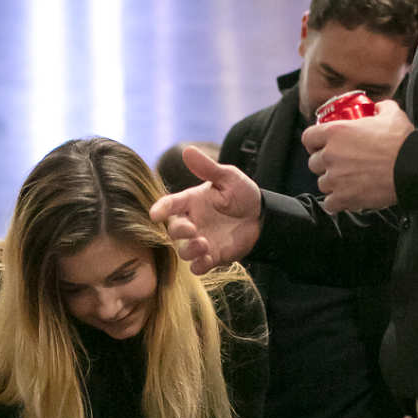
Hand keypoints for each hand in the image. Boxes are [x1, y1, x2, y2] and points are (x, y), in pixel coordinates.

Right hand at [149, 151, 262, 273]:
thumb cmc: (243, 193)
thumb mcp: (228, 177)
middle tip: (192, 230)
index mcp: (192, 202)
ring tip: (204, 244)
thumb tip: (187, 150)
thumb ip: (208, 168)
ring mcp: (201, 240)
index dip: (161, 208)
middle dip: (179, 231)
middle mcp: (192, 222)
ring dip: (189, 250)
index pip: (171, 204)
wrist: (262, 217)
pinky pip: (198, 267)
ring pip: (183, 251)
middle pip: (174, 230)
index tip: (155, 214)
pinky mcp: (212, 257)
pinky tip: (208, 259)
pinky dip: (199, 266)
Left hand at [304, 100, 412, 214]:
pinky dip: (337, 203)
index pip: (308, 138)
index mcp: (336, 132)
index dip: (313, 143)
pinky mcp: (343, 197)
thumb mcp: (391, 113)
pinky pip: (329, 204)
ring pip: (322, 183)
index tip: (319, 146)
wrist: (411, 168)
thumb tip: (378, 107)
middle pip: (314, 163)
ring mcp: (335, 178)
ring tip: (348, 181)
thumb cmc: (401, 142)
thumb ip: (380, 107)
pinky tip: (347, 198)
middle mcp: (331, 155)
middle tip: (339, 164)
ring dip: (332, 183)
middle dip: (324, 164)